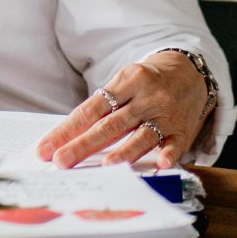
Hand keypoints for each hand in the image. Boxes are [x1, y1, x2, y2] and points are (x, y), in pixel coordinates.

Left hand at [36, 52, 211, 169]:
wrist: (190, 71)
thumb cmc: (147, 82)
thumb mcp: (124, 83)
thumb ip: (102, 107)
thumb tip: (70, 137)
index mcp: (125, 82)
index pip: (90, 109)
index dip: (67, 130)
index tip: (46, 149)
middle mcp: (144, 98)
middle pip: (110, 124)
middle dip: (84, 144)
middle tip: (61, 161)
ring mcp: (165, 114)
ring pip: (142, 134)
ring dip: (125, 151)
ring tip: (107, 166)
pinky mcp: (183, 130)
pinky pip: (176, 144)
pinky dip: (169, 154)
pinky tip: (161, 164)